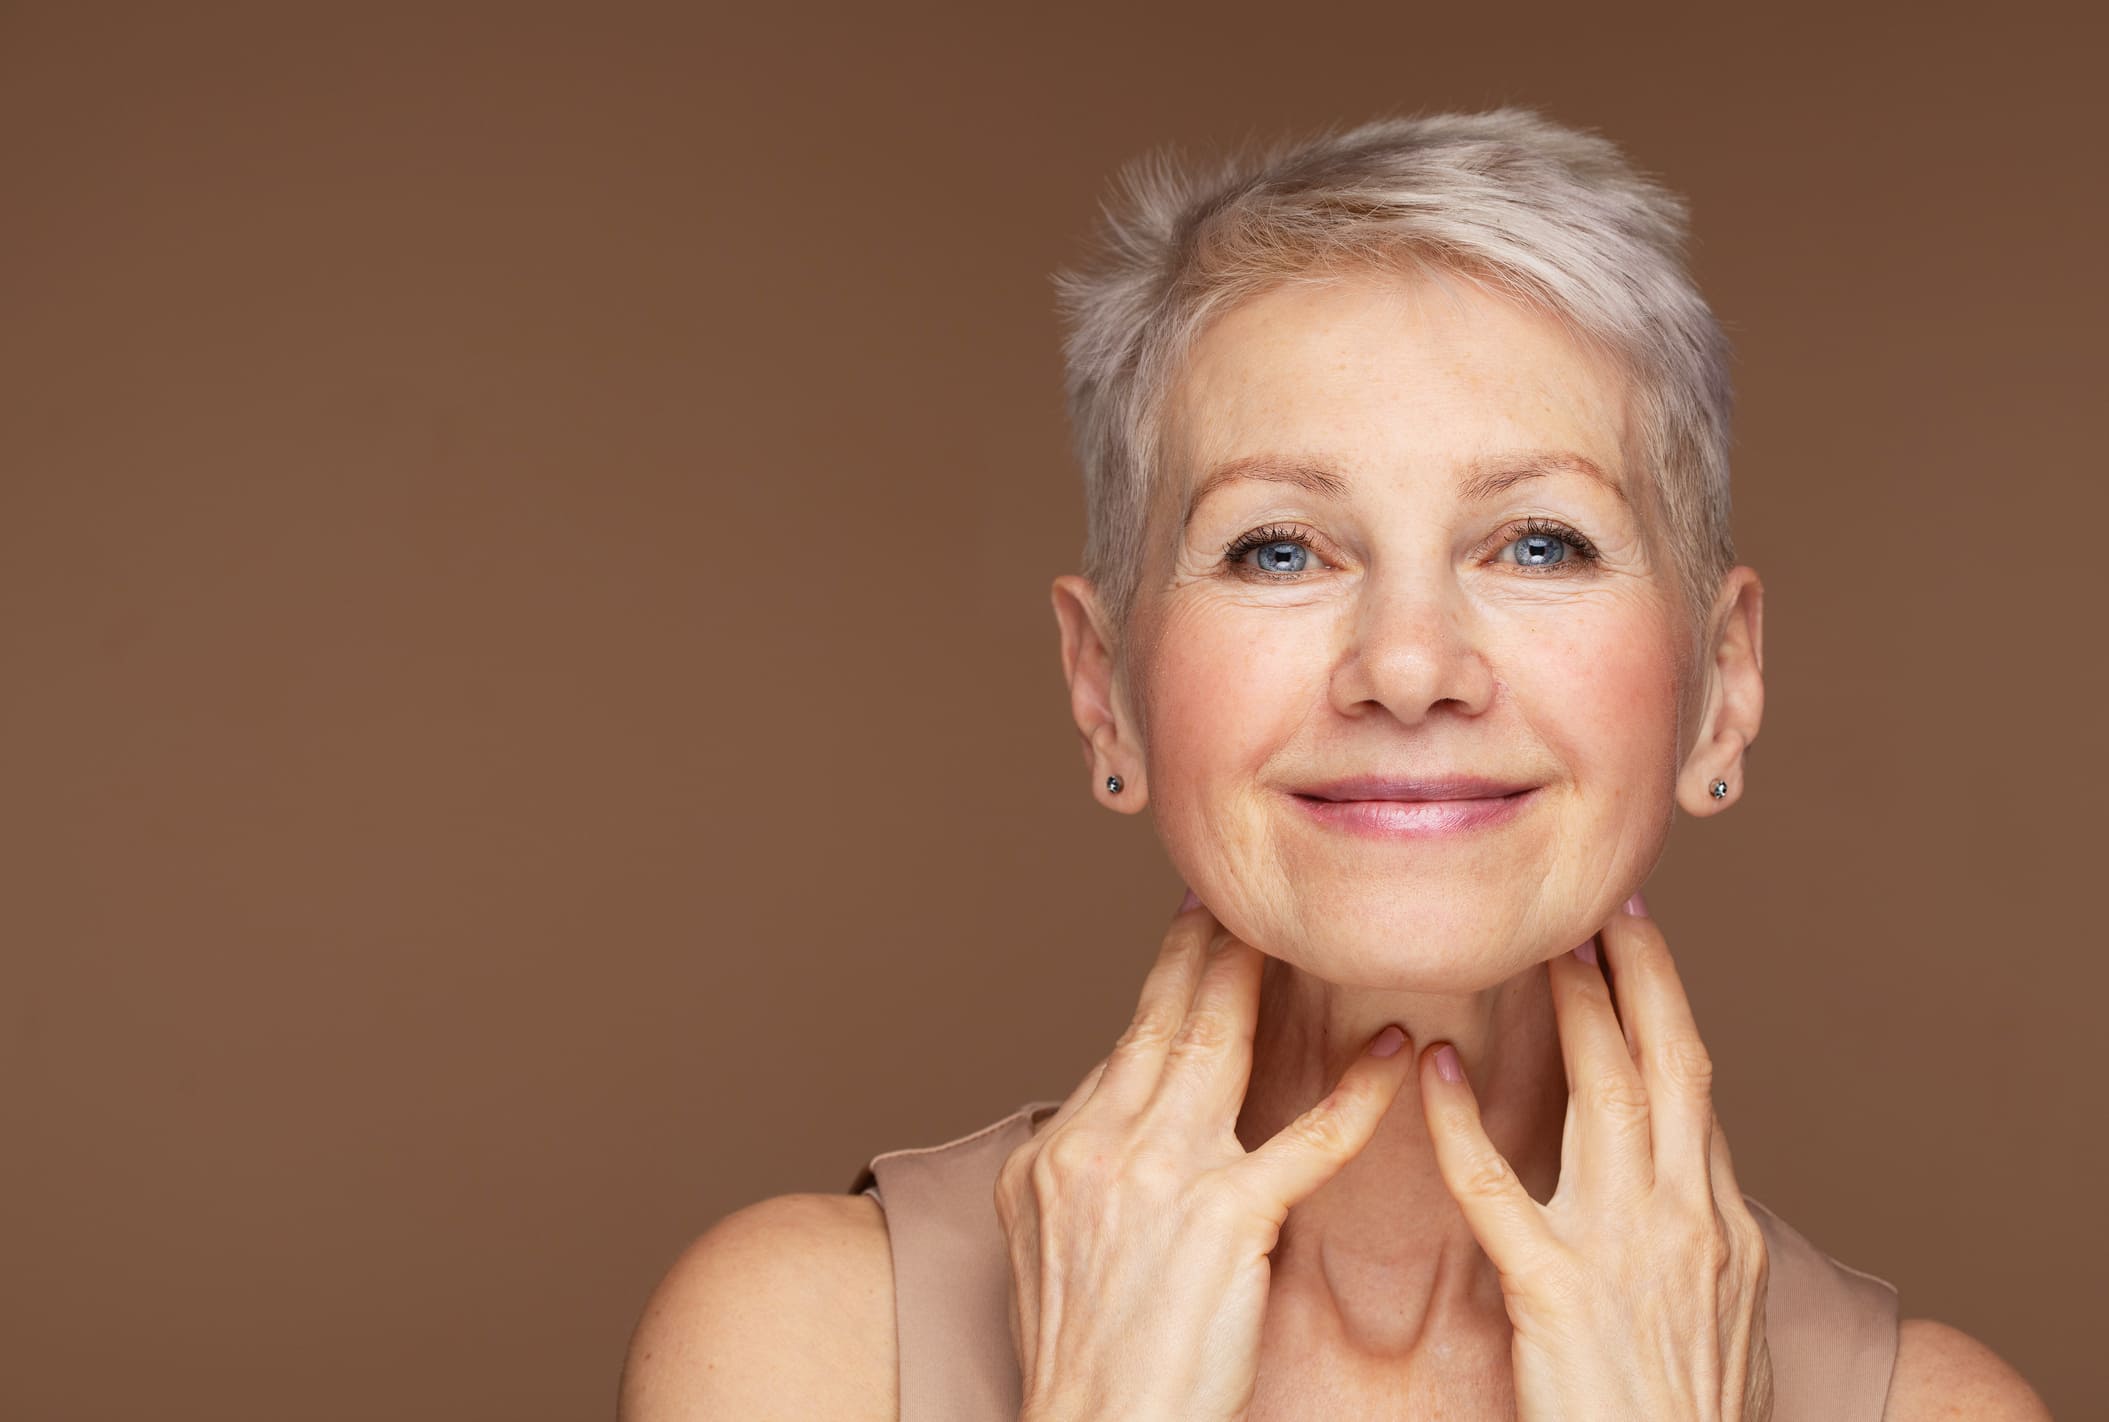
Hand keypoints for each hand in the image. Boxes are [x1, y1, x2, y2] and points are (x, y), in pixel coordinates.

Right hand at [995, 894, 1416, 1421]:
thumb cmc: (1087, 1365)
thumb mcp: (1048, 1249)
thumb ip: (1085, 1173)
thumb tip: (1117, 1118)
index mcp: (1056, 1154)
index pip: (1125, 1049)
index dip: (1166, 986)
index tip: (1191, 932)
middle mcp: (1098, 1146)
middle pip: (1163, 1020)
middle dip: (1203, 947)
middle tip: (1234, 892)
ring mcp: (1157, 1176)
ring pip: (1218, 1045)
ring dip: (1261, 977)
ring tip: (1297, 928)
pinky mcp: (1222, 1218)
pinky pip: (1305, 1138)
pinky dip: (1357, 1093)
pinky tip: (1394, 1053)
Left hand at [1418, 893, 1774, 1421]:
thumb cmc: (1689, 1421)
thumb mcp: (1724, 1321)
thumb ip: (1700, 1240)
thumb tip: (1691, 1180)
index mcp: (1722, 1229)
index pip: (1692, 1084)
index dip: (1665, 1000)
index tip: (1639, 931)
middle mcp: (1688, 1224)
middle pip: (1662, 1066)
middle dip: (1634, 972)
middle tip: (1601, 896)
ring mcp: (1628, 1258)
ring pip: (1605, 1100)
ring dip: (1575, 1012)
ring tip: (1541, 942)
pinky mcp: (1560, 1299)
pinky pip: (1499, 1195)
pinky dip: (1463, 1128)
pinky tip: (1432, 1070)